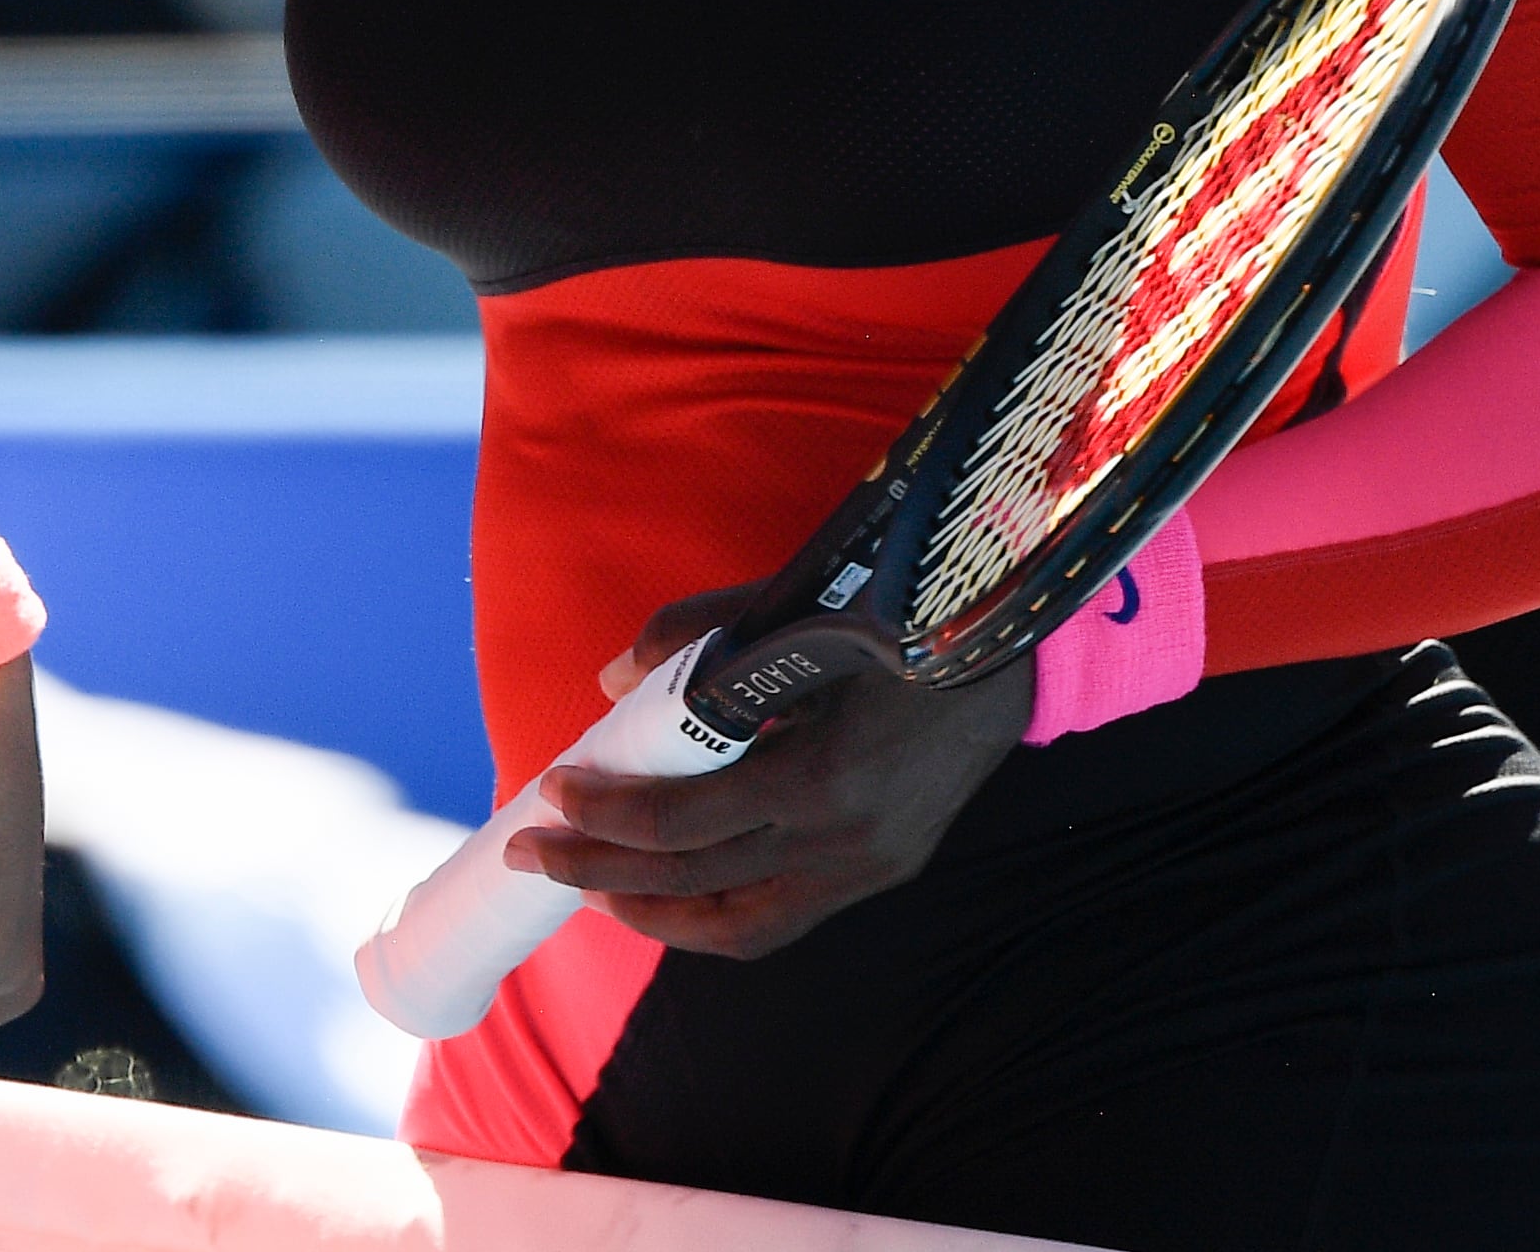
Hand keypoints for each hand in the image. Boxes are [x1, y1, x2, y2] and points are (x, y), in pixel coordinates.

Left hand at [514, 583, 1035, 960]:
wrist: (1009, 652)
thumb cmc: (888, 617)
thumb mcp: (788, 609)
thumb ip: (690, 638)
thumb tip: (609, 683)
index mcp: (816, 776)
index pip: (680, 823)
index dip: (603, 814)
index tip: (551, 790)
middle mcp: (841, 842)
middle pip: (691, 883)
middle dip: (596, 870)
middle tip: (530, 852)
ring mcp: (866, 869)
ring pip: (736, 929)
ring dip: (651, 914)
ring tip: (589, 888)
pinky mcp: (881, 874)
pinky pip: (781, 922)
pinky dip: (714, 917)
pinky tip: (669, 896)